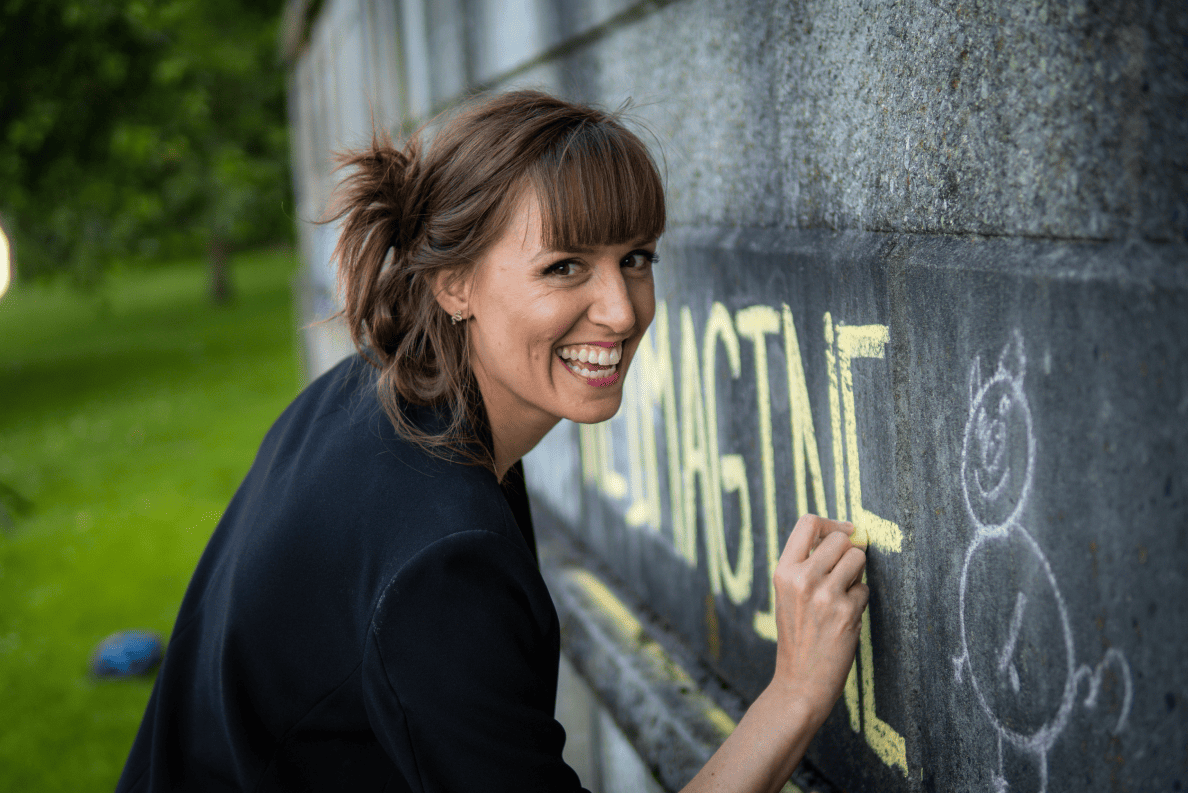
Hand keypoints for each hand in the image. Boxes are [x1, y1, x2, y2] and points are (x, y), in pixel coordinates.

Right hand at [770, 514, 868, 727]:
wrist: (799, 682)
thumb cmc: (796, 637)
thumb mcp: (787, 595)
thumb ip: (806, 565)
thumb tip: (844, 535)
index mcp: (783, 571)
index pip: (808, 523)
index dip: (831, 522)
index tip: (844, 531)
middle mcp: (802, 578)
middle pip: (841, 539)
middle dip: (849, 551)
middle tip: (844, 573)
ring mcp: (825, 594)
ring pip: (858, 558)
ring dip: (857, 573)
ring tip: (843, 594)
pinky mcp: (846, 611)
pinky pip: (865, 589)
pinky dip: (860, 600)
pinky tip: (845, 618)